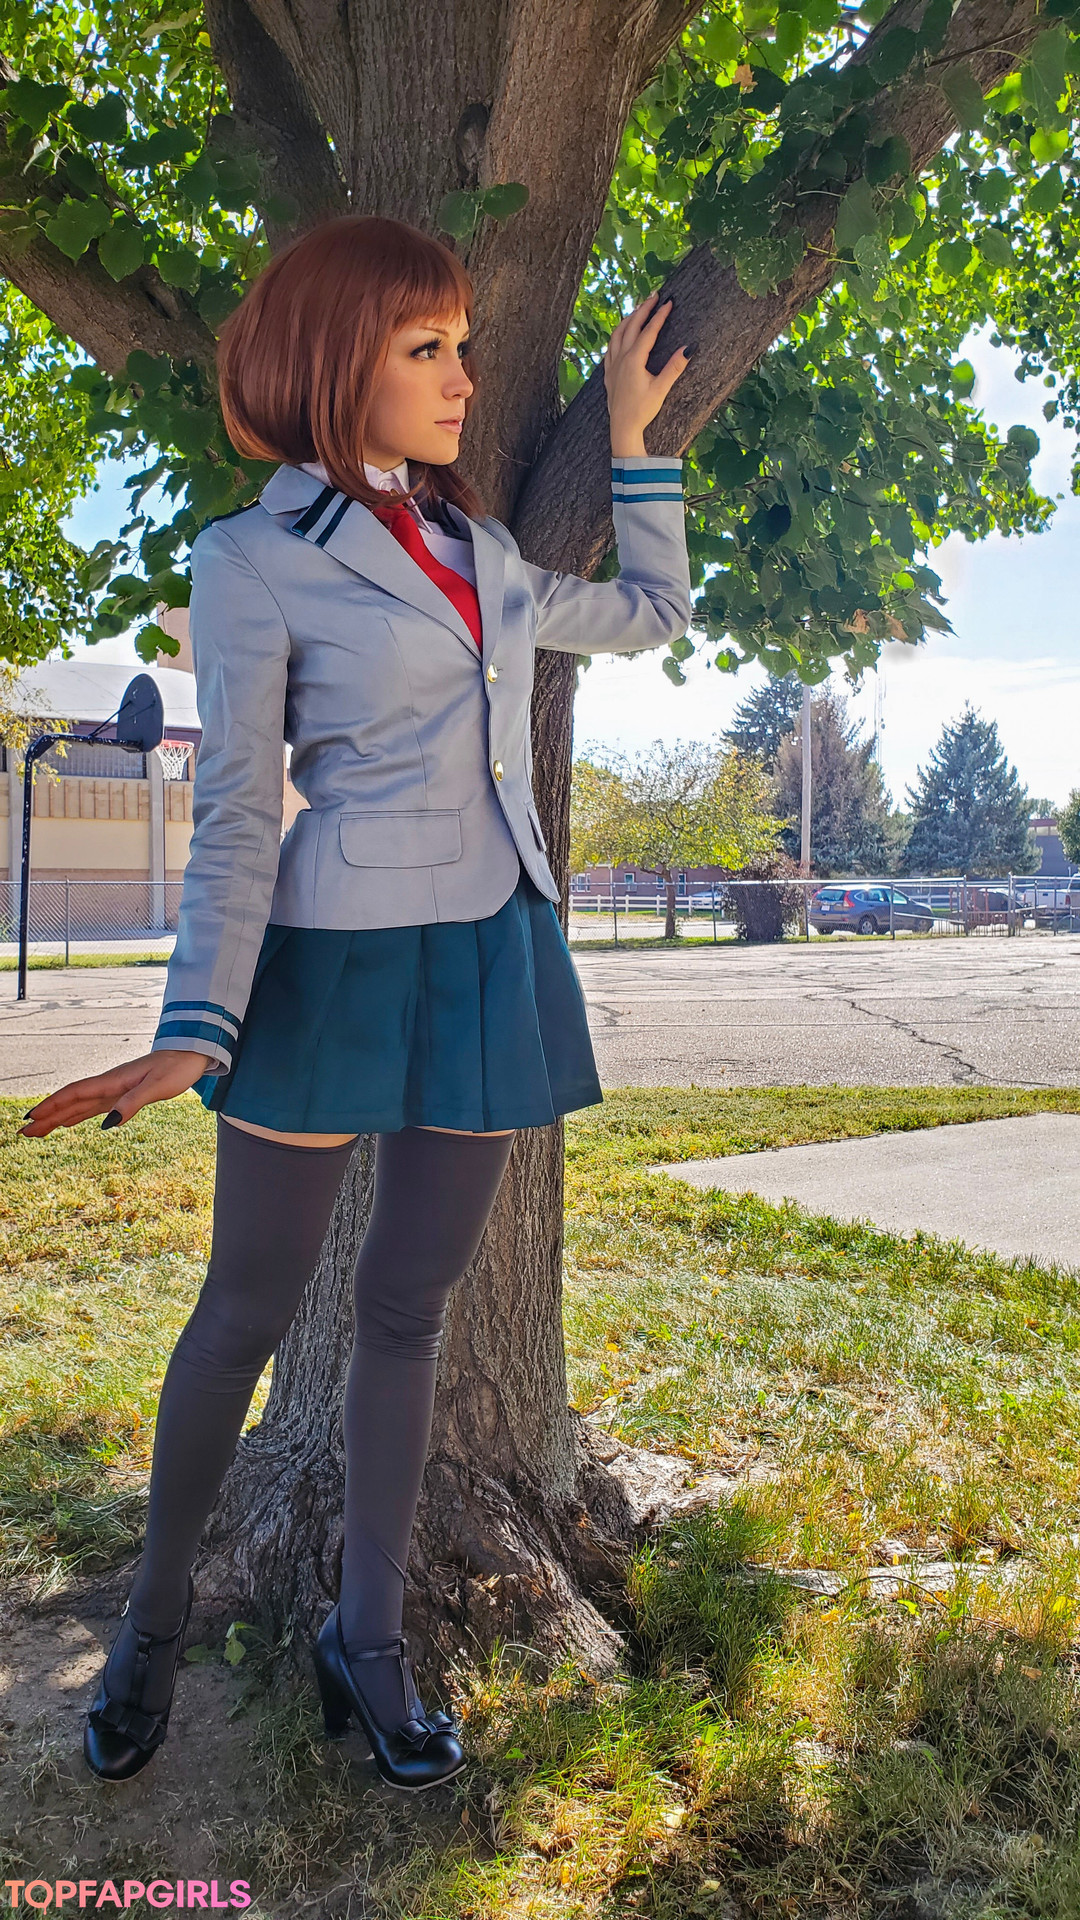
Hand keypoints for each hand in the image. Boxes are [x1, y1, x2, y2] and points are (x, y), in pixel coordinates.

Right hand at [18, 1050, 213, 1138]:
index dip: (52, 1106)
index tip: (31, 1118)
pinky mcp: (122, 1095)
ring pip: (78, 1106)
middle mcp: (108, 1085)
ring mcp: (114, 1090)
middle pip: (70, 1102)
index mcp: (112, 1081)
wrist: (191, 1054)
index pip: (74, 1094)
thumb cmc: (176, 1068)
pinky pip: (91, 1107)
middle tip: (23, 1132)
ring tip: (36, 1131)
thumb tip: (107, 1124)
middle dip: (46, 1116)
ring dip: (56, 1118)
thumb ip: (132, 1104)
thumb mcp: (157, 1087)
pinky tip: (66, 1123)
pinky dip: (75, 1115)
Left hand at [603, 290, 692, 451]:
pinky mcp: (608, 373)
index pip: (648, 331)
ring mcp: (612, 365)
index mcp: (634, 360)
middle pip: (631, 326)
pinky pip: (610, 347)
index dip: (659, 315)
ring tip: (638, 309)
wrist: (623, 428)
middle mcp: (621, 358)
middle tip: (654, 296)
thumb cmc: (642, 411)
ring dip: (628, 319)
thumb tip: (689, 349)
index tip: (669, 302)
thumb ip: (674, 368)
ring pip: (617, 334)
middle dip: (643, 309)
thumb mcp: (661, 389)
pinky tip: (621, 334)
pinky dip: (617, 335)